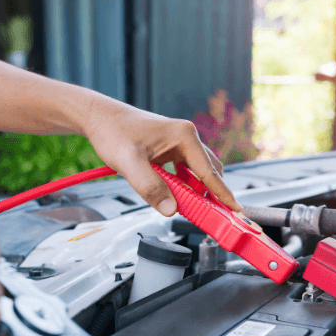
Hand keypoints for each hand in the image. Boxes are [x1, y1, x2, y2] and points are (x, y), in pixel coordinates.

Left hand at [83, 102, 241, 216]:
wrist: (100, 118)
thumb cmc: (114, 132)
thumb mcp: (129, 162)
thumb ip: (150, 187)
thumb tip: (170, 209)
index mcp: (185, 136)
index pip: (209, 172)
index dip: (223, 194)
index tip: (236, 210)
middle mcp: (187, 138)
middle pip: (210, 172)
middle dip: (212, 194)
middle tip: (212, 217)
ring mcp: (180, 144)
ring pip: (199, 172)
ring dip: (198, 191)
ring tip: (195, 210)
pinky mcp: (171, 151)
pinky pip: (186, 172)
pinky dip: (186, 186)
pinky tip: (176, 196)